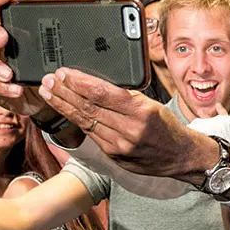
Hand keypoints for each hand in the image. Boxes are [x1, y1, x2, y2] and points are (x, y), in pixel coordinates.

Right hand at [0, 0, 53, 118]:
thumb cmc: (41, 70)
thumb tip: (74, 29)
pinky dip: (0, 86)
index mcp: (8, 28)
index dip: (2, 0)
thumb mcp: (50, 57)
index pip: (1, 8)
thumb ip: (54, 42)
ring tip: (8, 74)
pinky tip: (15, 90)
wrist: (37, 97)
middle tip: (3, 39)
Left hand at [38, 68, 191, 175]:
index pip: (102, 94)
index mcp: (141, 112)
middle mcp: (129, 130)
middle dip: (65, 92)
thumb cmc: (167, 127)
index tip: (64, 73)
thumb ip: (126, 97)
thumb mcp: (152, 104)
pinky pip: (92, 135)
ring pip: (86, 122)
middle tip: (49, 81)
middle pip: (89, 108)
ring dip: (65, 107)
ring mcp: (120, 146)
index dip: (79, 82)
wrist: (180, 156)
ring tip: (50, 94)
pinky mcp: (114, 156)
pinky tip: (67, 111)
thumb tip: (96, 85)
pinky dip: (78, 121)